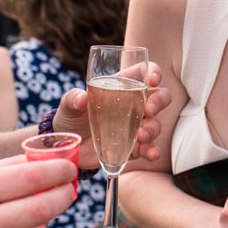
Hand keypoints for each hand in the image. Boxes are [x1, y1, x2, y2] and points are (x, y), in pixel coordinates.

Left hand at [52, 61, 172, 168]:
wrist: (68, 146)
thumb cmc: (71, 118)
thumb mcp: (68, 106)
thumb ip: (73, 99)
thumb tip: (82, 97)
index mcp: (120, 87)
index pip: (143, 73)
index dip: (153, 73)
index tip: (151, 80)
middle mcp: (133, 105)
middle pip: (159, 97)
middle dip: (159, 101)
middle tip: (148, 110)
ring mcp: (135, 126)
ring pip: (155, 123)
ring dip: (153, 128)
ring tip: (141, 136)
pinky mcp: (133, 147)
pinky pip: (148, 147)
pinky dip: (152, 150)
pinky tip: (152, 154)